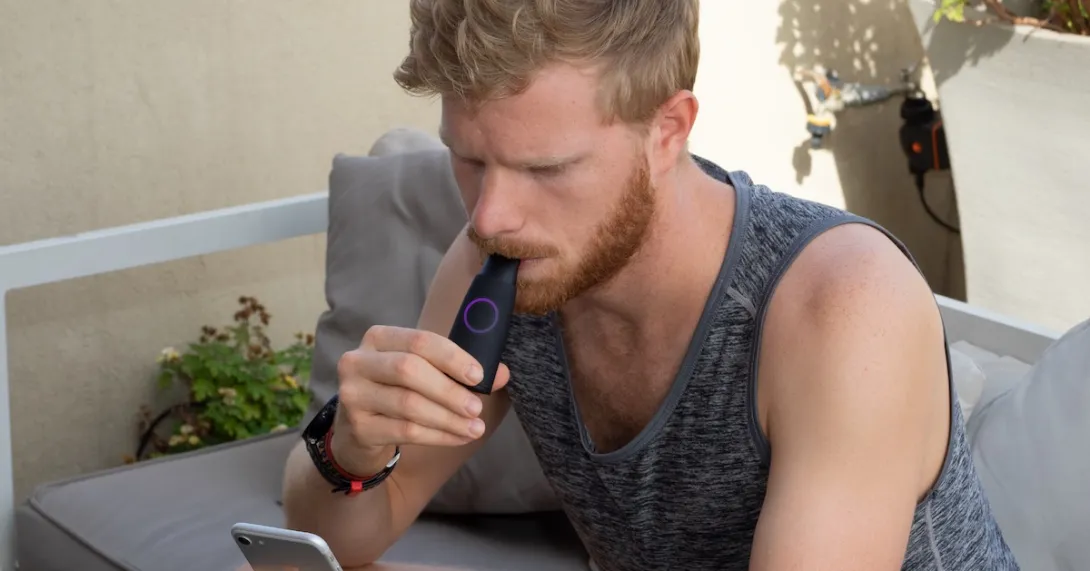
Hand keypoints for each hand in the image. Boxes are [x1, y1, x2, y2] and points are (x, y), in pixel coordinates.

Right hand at [330, 325, 509, 474]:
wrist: (358, 432)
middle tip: (477, 408)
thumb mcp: (424, 374)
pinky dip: (438, 436)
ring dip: (448, 418)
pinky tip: (458, 438)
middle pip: (409, 370)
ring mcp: (353, 394)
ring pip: (408, 404)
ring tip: (474, 428)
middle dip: (449, 390)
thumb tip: (501, 373)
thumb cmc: (397, 392)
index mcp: (378, 338)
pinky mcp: (358, 426)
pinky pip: (405, 431)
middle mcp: (357, 362)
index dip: (452, 357)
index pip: (419, 340)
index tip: (479, 375)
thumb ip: (459, 369)